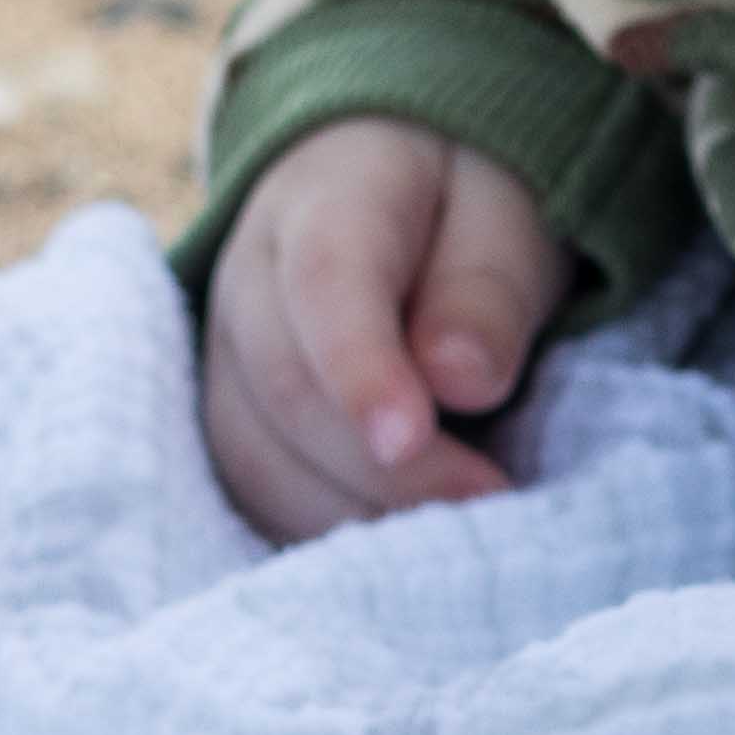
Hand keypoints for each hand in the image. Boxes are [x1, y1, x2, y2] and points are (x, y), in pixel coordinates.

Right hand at [202, 120, 562, 544]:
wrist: (404, 194)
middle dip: (386, 466)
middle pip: (287, 389)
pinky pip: (257, 492)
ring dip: (354, 511)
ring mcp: (227, 354)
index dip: (359, 371)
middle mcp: (250, 278)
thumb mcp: (508, 219)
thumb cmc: (465, 210)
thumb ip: (486, 291)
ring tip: (452, 531)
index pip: (324, 284)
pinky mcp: (234, 418)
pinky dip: (326, 528)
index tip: (411, 438)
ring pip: (257, 457)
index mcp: (326, 200)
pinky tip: (399, 540)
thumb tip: (462, 380)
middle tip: (488, 498)